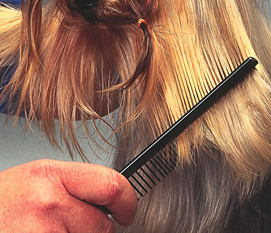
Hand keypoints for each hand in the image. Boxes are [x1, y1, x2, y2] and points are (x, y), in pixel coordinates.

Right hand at [0, 159, 136, 231]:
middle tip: (76, 228)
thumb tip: (109, 198)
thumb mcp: (39, 179)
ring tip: (50, 231)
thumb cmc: (4, 202)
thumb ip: (74, 185)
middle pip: (102, 226)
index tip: (127, 211)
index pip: (110, 183)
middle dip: (96, 231)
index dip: (127, 201)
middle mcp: (48, 203)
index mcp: (51, 175)